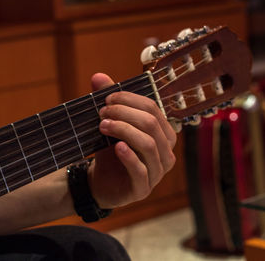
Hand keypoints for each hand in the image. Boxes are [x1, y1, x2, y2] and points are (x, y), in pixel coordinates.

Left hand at [88, 73, 176, 208]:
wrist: (101, 183)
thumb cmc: (111, 152)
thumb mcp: (111, 125)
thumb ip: (109, 103)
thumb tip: (98, 76)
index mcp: (163, 134)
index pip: (153, 109)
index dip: (130, 100)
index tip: (107, 98)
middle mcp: (166, 152)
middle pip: (151, 125)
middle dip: (125, 114)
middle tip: (102, 112)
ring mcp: (157, 172)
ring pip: (148, 145)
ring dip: (123, 131)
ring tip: (103, 126)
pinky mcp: (143, 188)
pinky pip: (141, 170)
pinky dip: (128, 156)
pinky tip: (116, 146)